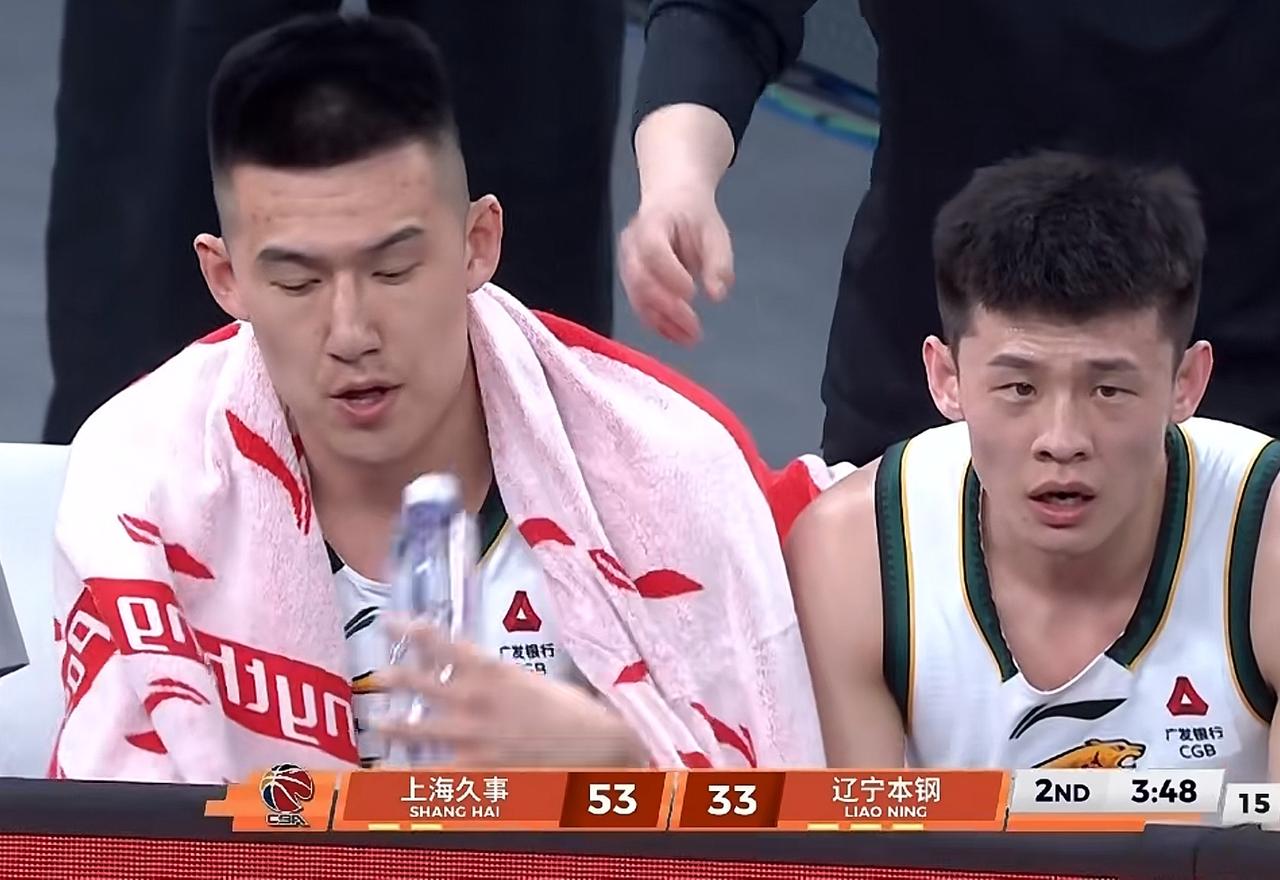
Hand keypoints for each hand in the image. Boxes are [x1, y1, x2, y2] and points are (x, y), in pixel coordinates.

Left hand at [374, 621, 649, 767]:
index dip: (413, 632)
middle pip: (423, 684)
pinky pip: (438, 775)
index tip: (390, 622)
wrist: (598, 745)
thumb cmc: (573, 711)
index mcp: (494, 671)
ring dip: (395, 726)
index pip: (445, 645)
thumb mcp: (534, 682)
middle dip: (396, 677)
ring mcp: (476, 737)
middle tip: (376, 674)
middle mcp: (478, 700)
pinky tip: (395, 779)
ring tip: (377, 723)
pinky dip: (415, 777)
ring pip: (421, 731)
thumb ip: (500, 679)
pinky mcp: (481, 770)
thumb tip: (477, 675)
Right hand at [621, 104, 736, 345]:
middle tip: (695, 328)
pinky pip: (640, 307)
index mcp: (652, 223)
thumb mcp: (714, 233)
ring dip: (663, 323)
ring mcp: (627, 264)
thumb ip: (718, 262)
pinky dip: (659, 325)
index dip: (670, 274)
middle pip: (640, 280)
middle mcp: (632, 244)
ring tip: (690, 339)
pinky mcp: (631, 283)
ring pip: (637, 298)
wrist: (672, 203)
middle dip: (667, 308)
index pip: (652, 250)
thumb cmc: (694, 217)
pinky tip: (679, 337)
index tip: (693, 292)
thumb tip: (717, 295)